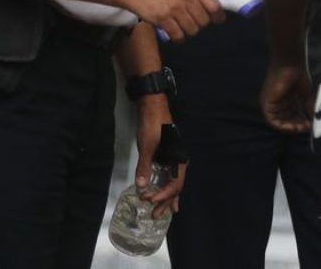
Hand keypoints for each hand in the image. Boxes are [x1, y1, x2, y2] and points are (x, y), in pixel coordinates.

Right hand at [123, 0, 223, 41]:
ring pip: (193, 30)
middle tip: (191, 22)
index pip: (214, 5)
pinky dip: (178, 38)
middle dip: (199, 25)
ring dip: (188, 32)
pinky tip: (173, 32)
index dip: (218, 16)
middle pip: (204, 21)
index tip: (217, 20)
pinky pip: (179, 36)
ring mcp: (174, 8)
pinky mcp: (163, 18)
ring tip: (181, 26)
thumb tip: (213, 9)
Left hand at [134, 97, 184, 218]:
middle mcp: (179, 160)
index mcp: (178, 159)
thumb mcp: (147, 145)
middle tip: (156, 215)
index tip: (149, 200)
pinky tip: (161, 191)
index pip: (174, 185)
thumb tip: (142, 186)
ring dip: (167, 196)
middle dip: (166, 202)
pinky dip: (165, 186)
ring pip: (173, 182)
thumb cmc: (152, 125)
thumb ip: (145, 166)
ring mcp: (173, 158)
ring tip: (163, 211)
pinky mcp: (167, 155)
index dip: (163, 196)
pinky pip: (169, 175)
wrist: (153, 105)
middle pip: (176, 186)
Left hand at [260, 62, 312, 133]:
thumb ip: (309, 107)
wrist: (290, 64)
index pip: (293, 117)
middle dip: (297, 126)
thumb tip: (314, 121)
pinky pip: (271, 120)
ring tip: (301, 128)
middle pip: (287, 121)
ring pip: (279, 122)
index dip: (301, 123)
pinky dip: (281, 126)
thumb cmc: (298, 75)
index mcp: (287, 101)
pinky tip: (292, 126)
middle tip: (307, 127)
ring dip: (290, 128)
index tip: (310, 125)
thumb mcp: (307, 95)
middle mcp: (279, 103)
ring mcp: (272, 103)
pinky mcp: (266, 103)